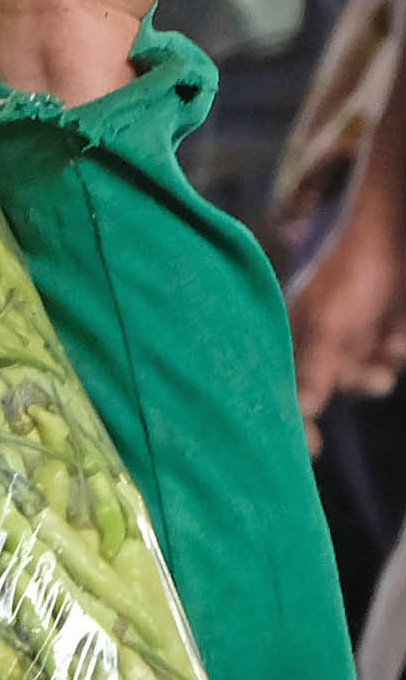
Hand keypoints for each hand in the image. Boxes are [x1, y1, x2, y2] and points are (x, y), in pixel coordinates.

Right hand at [292, 213, 405, 448]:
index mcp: (293, 333)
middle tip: (368, 371)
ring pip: (366, 377)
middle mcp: (321, 338)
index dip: (293, 417)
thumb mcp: (328, 323)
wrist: (396, 231)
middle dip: (353, 381)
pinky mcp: (387, 332)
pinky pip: (390, 359)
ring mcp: (356, 335)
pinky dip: (397, 348)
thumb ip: (311, 370)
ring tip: (389, 341)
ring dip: (379, 368)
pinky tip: (398, 331)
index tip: (311, 448)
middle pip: (330, 386)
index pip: (284, 384)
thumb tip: (297, 415)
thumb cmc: (356, 269)